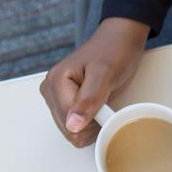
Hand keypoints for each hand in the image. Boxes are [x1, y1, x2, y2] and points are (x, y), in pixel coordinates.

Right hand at [40, 17, 150, 146]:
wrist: (120, 41)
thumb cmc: (114, 52)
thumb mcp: (105, 75)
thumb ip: (89, 100)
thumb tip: (72, 126)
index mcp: (56, 82)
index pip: (69, 124)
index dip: (93, 123)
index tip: (108, 109)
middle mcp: (51, 90)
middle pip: (68, 130)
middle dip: (91, 125)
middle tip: (106, 105)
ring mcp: (56, 97)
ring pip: (72, 130)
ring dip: (92, 125)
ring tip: (103, 105)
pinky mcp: (65, 101)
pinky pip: (75, 126)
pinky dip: (90, 124)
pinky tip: (99, 110)